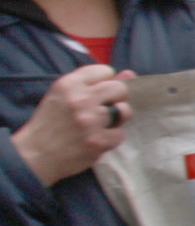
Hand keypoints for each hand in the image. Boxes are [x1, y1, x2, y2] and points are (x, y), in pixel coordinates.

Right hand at [9, 66, 133, 185]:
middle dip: (115, 98)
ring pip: (124, 111)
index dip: (104, 83)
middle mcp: (80, 100)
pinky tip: (96, 139)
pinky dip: (111, 138)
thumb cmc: (51, 123)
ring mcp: (90, 121)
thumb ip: (94, 83)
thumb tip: (129, 73)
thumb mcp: (64, 96)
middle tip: (101, 109)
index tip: (95, 93)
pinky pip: (120, 134)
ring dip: (116, 118)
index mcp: (68, 84)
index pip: (105, 71)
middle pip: (119, 89)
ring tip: (99, 124)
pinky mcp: (98, 140)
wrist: (35, 155)